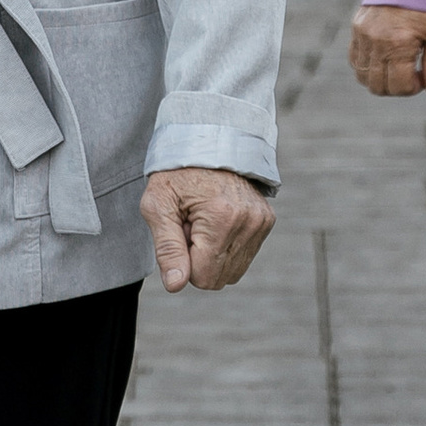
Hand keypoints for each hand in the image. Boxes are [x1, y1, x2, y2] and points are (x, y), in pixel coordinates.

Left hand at [141, 165, 274, 292]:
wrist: (206, 140)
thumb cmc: (177, 171)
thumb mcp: (158, 204)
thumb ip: (167, 248)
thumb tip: (176, 285)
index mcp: (222, 217)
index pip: (202, 277)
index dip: (184, 260)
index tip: (180, 229)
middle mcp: (249, 221)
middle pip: (219, 278)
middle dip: (199, 258)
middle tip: (189, 224)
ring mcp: (261, 221)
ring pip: (232, 271)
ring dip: (213, 253)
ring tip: (202, 220)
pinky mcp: (266, 221)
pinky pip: (243, 257)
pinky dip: (227, 245)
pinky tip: (217, 219)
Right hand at [349, 4, 425, 99]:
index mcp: (399, 44)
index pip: (399, 87)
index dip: (414, 87)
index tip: (422, 74)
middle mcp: (377, 41)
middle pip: (378, 87)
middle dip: (397, 87)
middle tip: (410, 72)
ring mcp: (363, 35)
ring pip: (363, 77)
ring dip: (380, 80)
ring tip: (397, 65)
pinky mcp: (356, 28)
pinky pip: (355, 60)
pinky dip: (367, 67)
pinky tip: (384, 57)